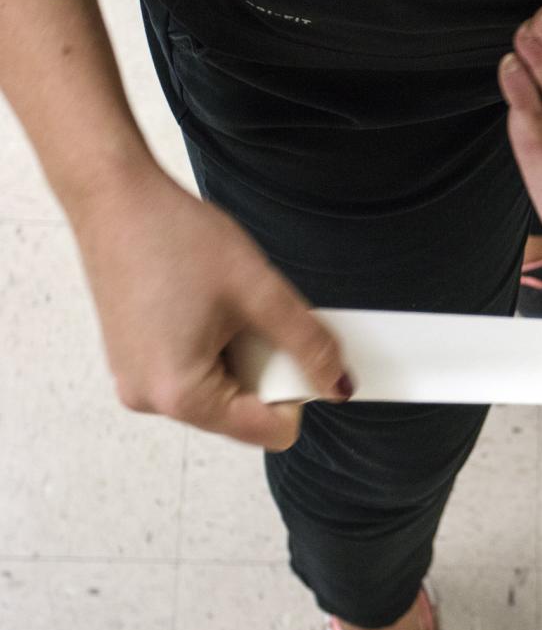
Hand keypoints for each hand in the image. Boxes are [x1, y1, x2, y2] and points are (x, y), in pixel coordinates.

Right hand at [71, 162, 350, 448]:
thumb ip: (309, 345)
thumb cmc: (174, 238)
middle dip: (265, 369)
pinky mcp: (135, 362)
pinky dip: (216, 347)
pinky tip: (206, 306)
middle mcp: (151, 400)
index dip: (298, 391)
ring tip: (226, 306)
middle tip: (255, 316)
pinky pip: (196, 373)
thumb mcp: (260, 292)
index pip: (270, 432)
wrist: (114, 197)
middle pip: (244, 413)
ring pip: (222, 392)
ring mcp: (137, 382)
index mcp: (180, 394)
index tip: (298, 348)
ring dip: (241, 355)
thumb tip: (339, 383)